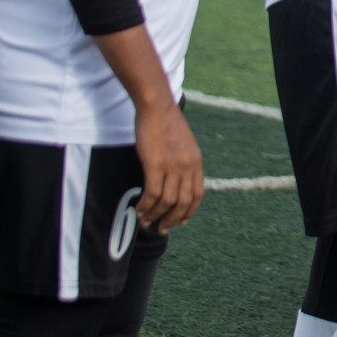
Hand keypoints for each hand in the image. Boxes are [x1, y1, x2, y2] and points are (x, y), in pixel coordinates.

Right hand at [133, 99, 203, 234]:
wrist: (157, 106)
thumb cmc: (166, 122)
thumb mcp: (183, 143)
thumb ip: (183, 161)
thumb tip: (177, 177)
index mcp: (196, 162)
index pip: (198, 193)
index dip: (189, 210)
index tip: (182, 222)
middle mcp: (187, 166)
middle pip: (183, 201)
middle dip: (172, 219)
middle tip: (162, 230)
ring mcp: (172, 166)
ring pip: (166, 201)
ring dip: (155, 215)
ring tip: (145, 222)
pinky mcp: (155, 164)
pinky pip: (152, 193)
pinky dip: (146, 206)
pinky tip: (139, 211)